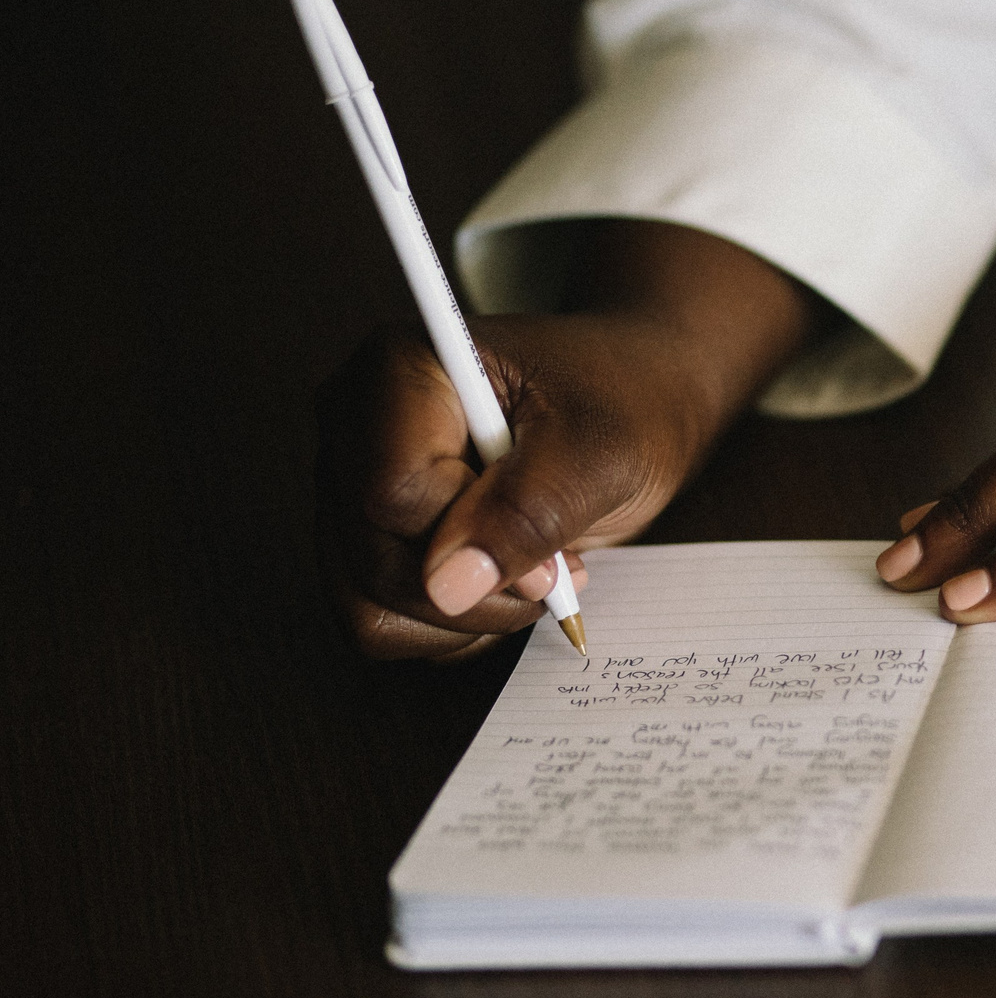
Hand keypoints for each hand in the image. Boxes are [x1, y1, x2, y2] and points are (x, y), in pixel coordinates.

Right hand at [314, 220, 821, 658]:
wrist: (640, 406)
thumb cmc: (625, 407)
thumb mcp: (603, 454)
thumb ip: (528, 513)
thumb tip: (449, 585)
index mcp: (403, 371)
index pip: (394, 494)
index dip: (474, 542)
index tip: (553, 556)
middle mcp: (356, 426)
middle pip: (373, 558)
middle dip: (476, 592)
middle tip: (557, 569)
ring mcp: (353, 484)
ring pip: (365, 604)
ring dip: (463, 618)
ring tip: (533, 573)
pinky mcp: (369, 535)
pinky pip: (380, 620)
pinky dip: (451, 626)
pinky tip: (505, 584)